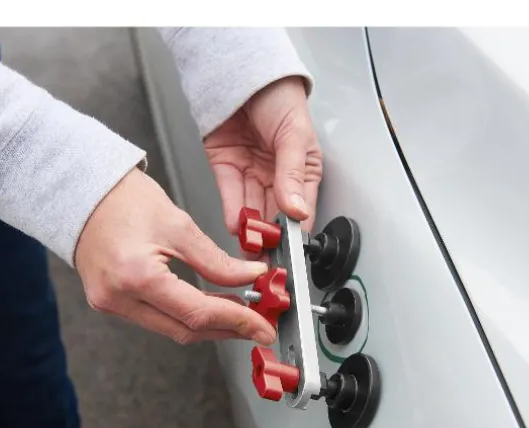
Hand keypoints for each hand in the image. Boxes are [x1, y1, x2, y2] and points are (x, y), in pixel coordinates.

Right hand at [75, 168, 276, 345]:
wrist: (80, 190)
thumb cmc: (121, 198)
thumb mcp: (178, 224)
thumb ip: (217, 260)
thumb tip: (250, 277)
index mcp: (136, 276)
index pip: (198, 313)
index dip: (238, 322)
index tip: (263, 327)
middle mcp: (118, 298)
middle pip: (185, 330)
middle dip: (227, 329)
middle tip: (258, 325)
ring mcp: (110, 304)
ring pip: (171, 329)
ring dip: (208, 324)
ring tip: (240, 314)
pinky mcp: (109, 302)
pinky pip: (155, 319)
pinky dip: (185, 316)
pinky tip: (208, 307)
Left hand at [204, 76, 322, 242]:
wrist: (242, 71)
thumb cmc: (279, 96)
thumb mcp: (295, 134)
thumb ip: (293, 174)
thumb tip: (297, 208)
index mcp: (302, 170)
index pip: (300, 210)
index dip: (294, 233)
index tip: (289, 253)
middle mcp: (276, 176)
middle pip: (273, 216)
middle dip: (268, 238)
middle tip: (265, 257)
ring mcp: (250, 173)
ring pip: (251, 210)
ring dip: (249, 230)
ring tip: (249, 247)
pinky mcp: (226, 168)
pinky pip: (229, 196)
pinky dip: (232, 213)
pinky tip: (236, 226)